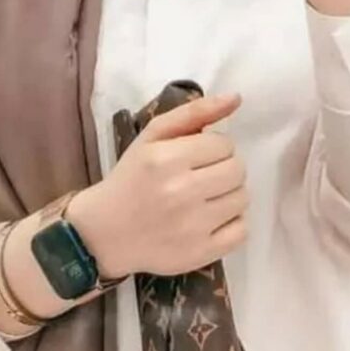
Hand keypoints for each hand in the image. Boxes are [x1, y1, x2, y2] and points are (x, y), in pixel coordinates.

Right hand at [67, 93, 248, 277]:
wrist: (107, 231)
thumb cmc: (132, 177)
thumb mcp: (153, 136)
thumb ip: (194, 112)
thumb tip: (236, 98)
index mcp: (167, 158)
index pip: (224, 145)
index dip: (214, 147)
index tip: (197, 157)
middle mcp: (182, 192)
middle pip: (238, 170)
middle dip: (225, 168)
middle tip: (204, 176)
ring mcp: (193, 226)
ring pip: (242, 199)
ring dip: (229, 194)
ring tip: (205, 197)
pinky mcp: (201, 253)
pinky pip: (241, 231)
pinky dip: (232, 223)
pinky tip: (210, 219)